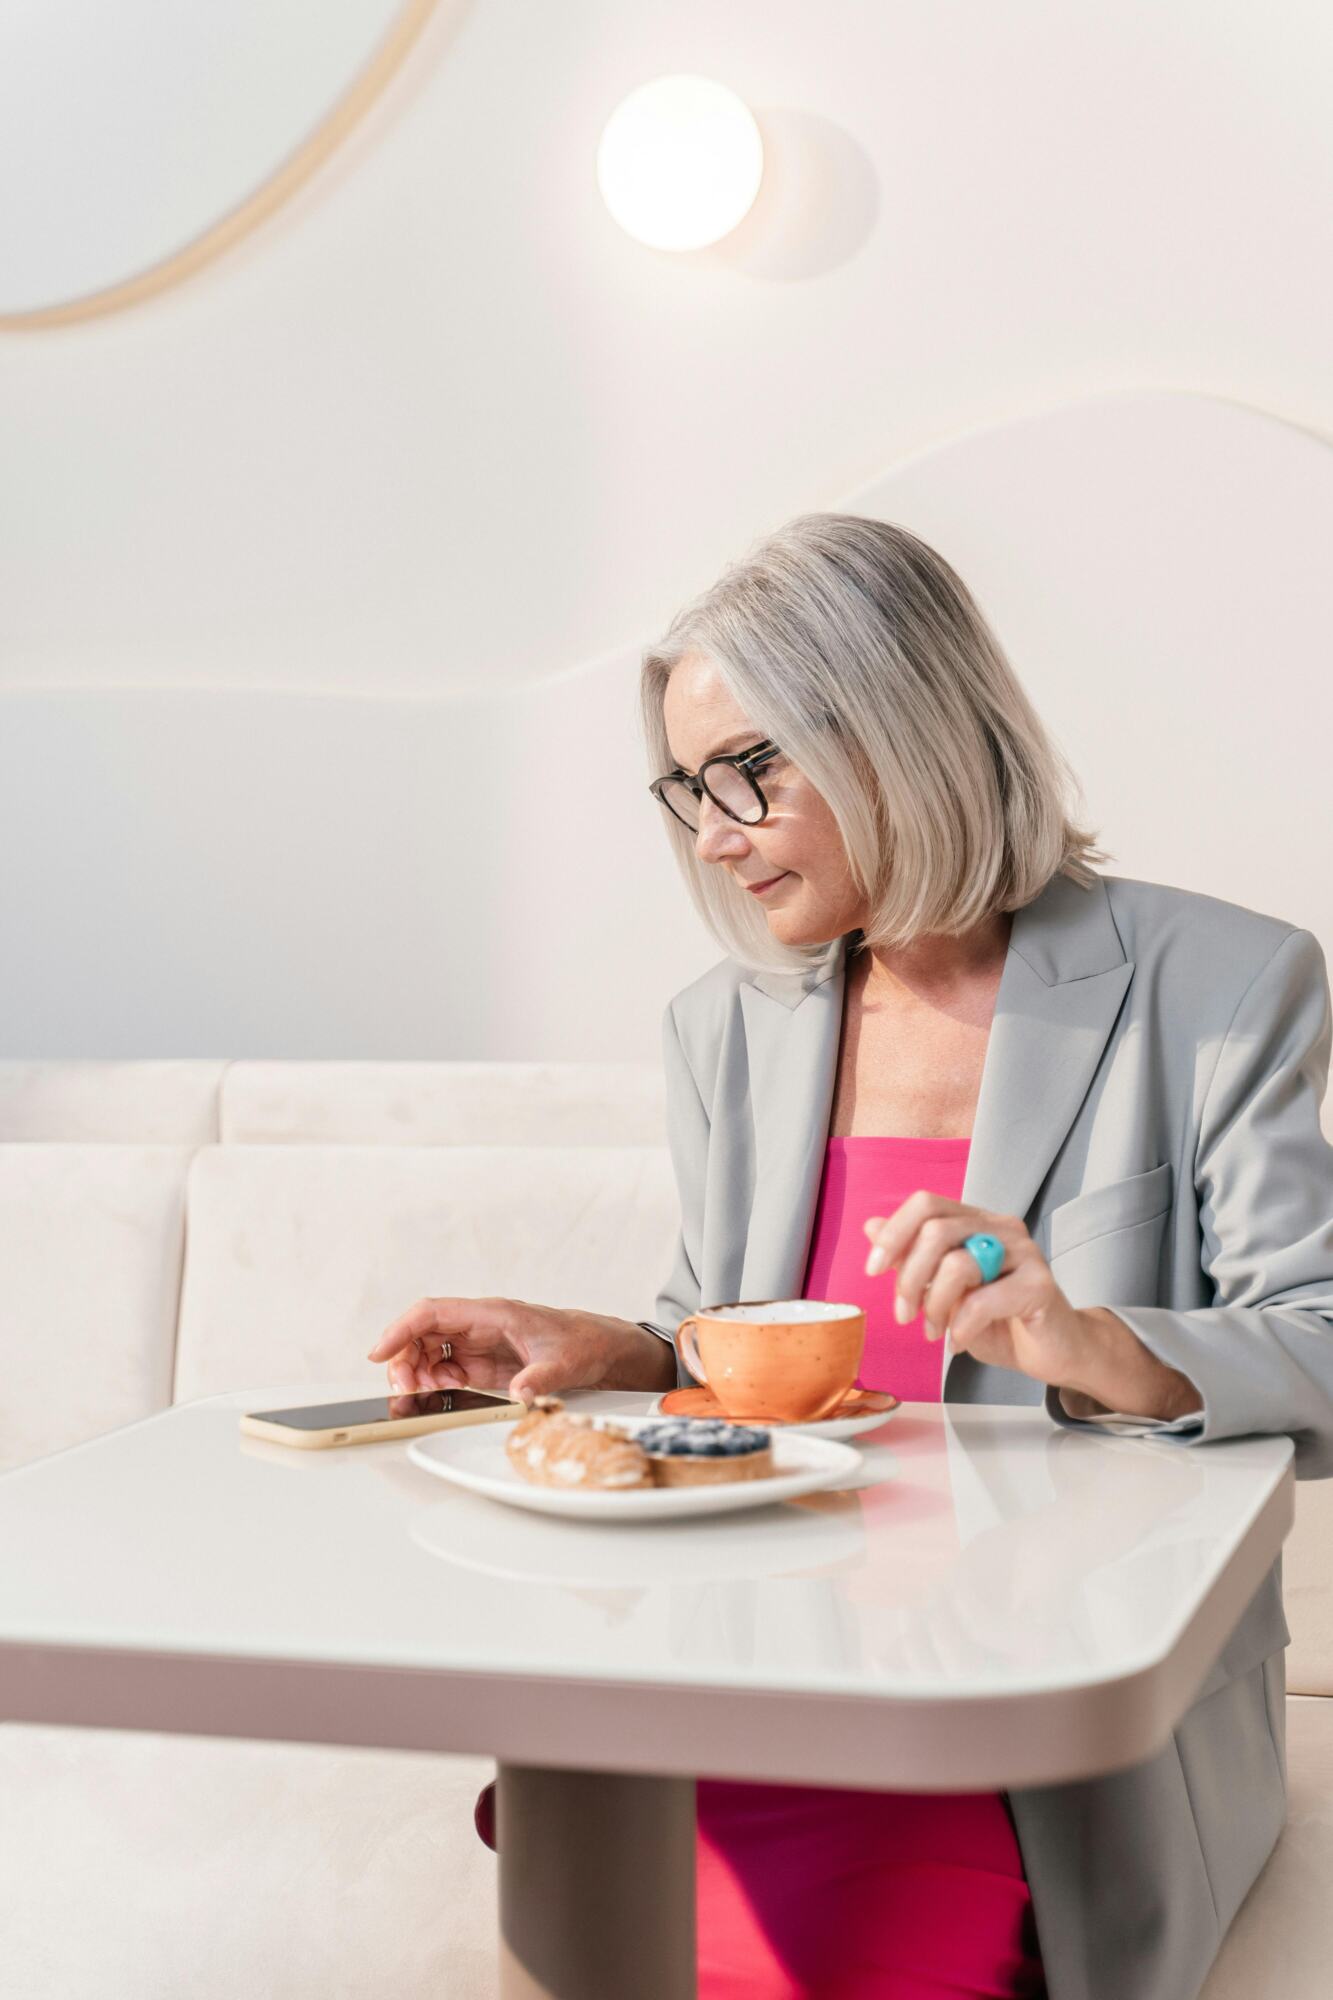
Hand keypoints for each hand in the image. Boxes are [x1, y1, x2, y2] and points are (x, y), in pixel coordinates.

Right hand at [365, 1297, 669, 1403]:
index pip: (433, 1312)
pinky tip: (440, 1395)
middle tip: (404, 1390)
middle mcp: (480, 1325)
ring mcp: (479, 1343)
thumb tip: (522, 1394)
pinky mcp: (483, 1363)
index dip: (400, 1330)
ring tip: (421, 1395)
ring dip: (417, 1372)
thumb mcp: (566, 1363)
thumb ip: (542, 1378)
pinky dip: (434, 1382)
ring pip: (429, 1351)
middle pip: (423, 1333)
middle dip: (404, 1359)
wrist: (602, 1348)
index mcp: (493, 1313)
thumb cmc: (584, 1343)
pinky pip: (445, 1368)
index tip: (379, 1353)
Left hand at [862, 1193, 1087, 1389]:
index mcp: (976, 1222)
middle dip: (908, 1278)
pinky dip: (961, 1326)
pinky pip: (983, 1301)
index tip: (873, 1270)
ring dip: (935, 1306)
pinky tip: (960, 1342)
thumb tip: (871, 1226)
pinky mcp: (1041, 1284)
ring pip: (957, 1264)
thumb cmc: (998, 1319)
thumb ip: (914, 1258)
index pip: (926, 1204)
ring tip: (936, 1331)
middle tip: (905, 1314)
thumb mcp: (944, 1290)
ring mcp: (1024, 1253)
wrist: (1053, 1351)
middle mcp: (1001, 1228)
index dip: (894, 1234)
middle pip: (936, 1231)